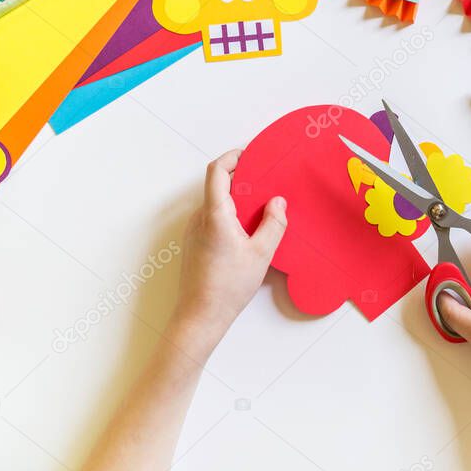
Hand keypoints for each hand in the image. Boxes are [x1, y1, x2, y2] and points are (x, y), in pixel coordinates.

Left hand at [174, 150, 287, 346]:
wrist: (200, 316)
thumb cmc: (229, 286)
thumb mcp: (261, 255)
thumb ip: (273, 224)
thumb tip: (277, 202)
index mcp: (215, 215)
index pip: (217, 171)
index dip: (233, 157)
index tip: (251, 154)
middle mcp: (199, 218)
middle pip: (217, 185)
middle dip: (241, 178)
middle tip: (265, 181)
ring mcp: (193, 231)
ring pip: (214, 203)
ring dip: (235, 199)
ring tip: (260, 207)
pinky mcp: (192, 243)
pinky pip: (211, 218)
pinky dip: (228, 214)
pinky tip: (246, 230)